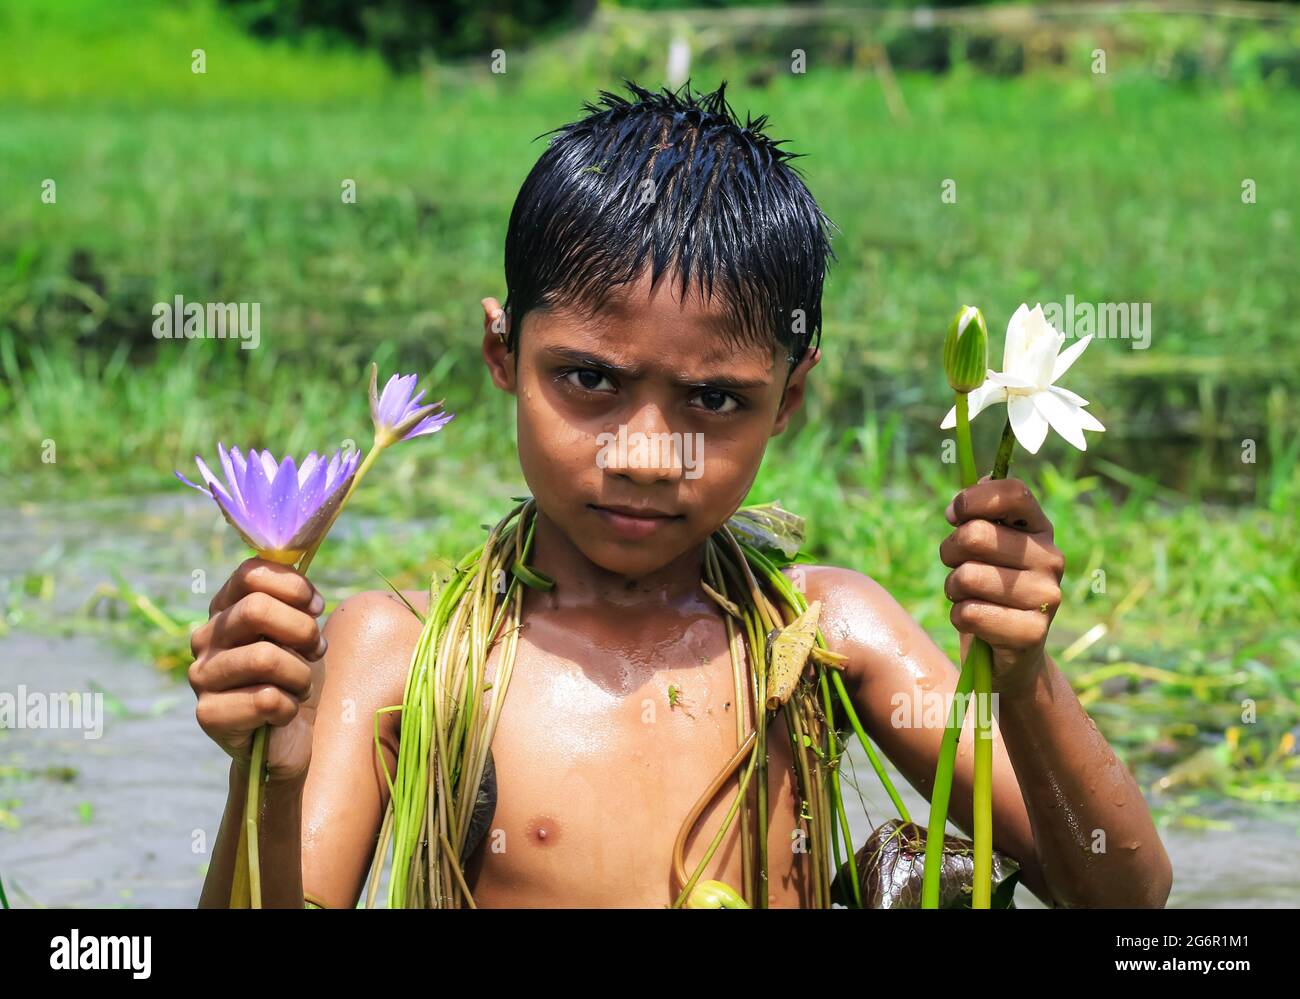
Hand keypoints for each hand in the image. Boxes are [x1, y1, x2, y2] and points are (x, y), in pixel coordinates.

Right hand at [189, 557, 326, 781]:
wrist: (292, 737)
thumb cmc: (297, 677)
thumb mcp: (301, 632)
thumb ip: (295, 603)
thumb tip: (304, 592)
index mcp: (225, 609)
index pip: (251, 572)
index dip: (292, 586)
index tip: (315, 607)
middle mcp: (205, 637)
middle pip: (256, 610)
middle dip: (301, 630)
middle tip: (316, 650)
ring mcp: (201, 676)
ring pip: (265, 657)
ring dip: (300, 674)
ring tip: (300, 686)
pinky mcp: (207, 714)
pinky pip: (267, 699)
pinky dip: (289, 706)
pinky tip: (284, 713)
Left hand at [939, 477, 1062, 694]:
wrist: (1009, 651)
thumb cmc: (989, 587)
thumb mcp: (984, 546)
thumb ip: (980, 512)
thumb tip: (976, 483)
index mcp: (1040, 528)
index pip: (1013, 492)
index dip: (972, 499)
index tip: (952, 516)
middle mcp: (1051, 557)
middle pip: (974, 535)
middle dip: (949, 552)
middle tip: (956, 566)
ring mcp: (1047, 595)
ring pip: (966, 577)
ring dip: (953, 588)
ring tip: (967, 596)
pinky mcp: (1033, 632)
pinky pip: (969, 613)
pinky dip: (959, 617)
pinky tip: (976, 621)